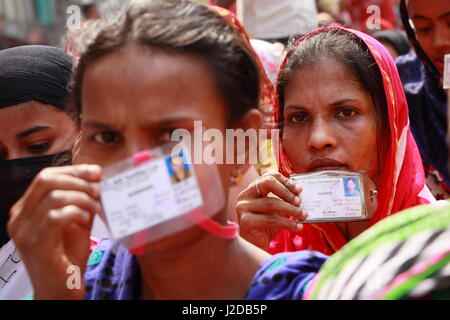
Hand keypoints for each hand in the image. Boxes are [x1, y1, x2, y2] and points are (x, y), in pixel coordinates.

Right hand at [8, 164, 102, 299]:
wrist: (62, 287)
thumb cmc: (69, 255)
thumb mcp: (76, 220)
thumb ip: (82, 200)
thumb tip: (97, 178)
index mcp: (26, 208)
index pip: (45, 176)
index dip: (73, 170)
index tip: (96, 172)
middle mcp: (18, 217)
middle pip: (46, 180)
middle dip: (77, 179)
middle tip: (98, 188)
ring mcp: (23, 231)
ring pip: (53, 196)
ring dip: (82, 198)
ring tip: (96, 207)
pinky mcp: (34, 244)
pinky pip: (56, 216)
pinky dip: (77, 212)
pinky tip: (87, 219)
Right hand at [236, 171, 306, 250]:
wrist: (256, 246)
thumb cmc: (267, 226)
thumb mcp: (278, 210)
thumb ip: (285, 199)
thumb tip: (300, 192)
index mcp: (252, 189)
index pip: (268, 176)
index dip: (285, 181)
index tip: (300, 189)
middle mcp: (244, 195)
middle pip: (266, 183)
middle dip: (286, 191)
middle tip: (299, 201)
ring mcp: (243, 208)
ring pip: (271, 203)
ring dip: (291, 209)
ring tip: (303, 215)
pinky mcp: (246, 221)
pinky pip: (271, 219)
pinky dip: (288, 223)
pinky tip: (298, 226)